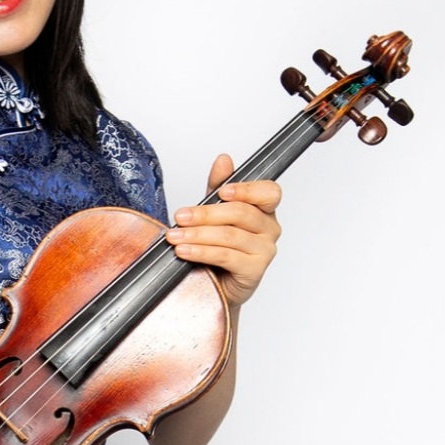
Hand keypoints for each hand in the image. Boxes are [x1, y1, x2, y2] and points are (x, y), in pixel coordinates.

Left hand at [166, 154, 280, 308]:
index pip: (269, 192)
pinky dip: (202, 252)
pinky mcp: (254, 271)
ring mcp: (264, 251)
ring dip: (197, 235)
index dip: (247, 190)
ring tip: (175, 236)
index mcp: (264, 210)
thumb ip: (218, 187)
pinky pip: (227, 257)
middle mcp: (269, 229)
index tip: (222, 192)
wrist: (214, 285)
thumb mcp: (215, 212)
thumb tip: (224, 159)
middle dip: (205, 214)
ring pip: (230, 236)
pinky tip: (184, 251)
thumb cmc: (218, 246)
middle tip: (180, 216)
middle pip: (241, 213)